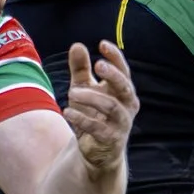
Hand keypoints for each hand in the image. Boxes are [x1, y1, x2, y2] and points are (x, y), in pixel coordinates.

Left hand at [63, 40, 136, 173]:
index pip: (123, 71)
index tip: (102, 44)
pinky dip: (82, 119)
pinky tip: (67, 112)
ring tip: (71, 92)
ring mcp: (121, 123)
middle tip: (98, 65)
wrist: (96, 149)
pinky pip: (98, 128)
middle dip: (113, 75)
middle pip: (125, 87)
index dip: (115, 57)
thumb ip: (81, 68)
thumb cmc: (92, 113)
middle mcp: (126, 106)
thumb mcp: (83, 88)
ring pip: (111, 106)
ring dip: (91, 97)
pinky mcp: (110, 139)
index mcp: (123, 91)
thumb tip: (77, 45)